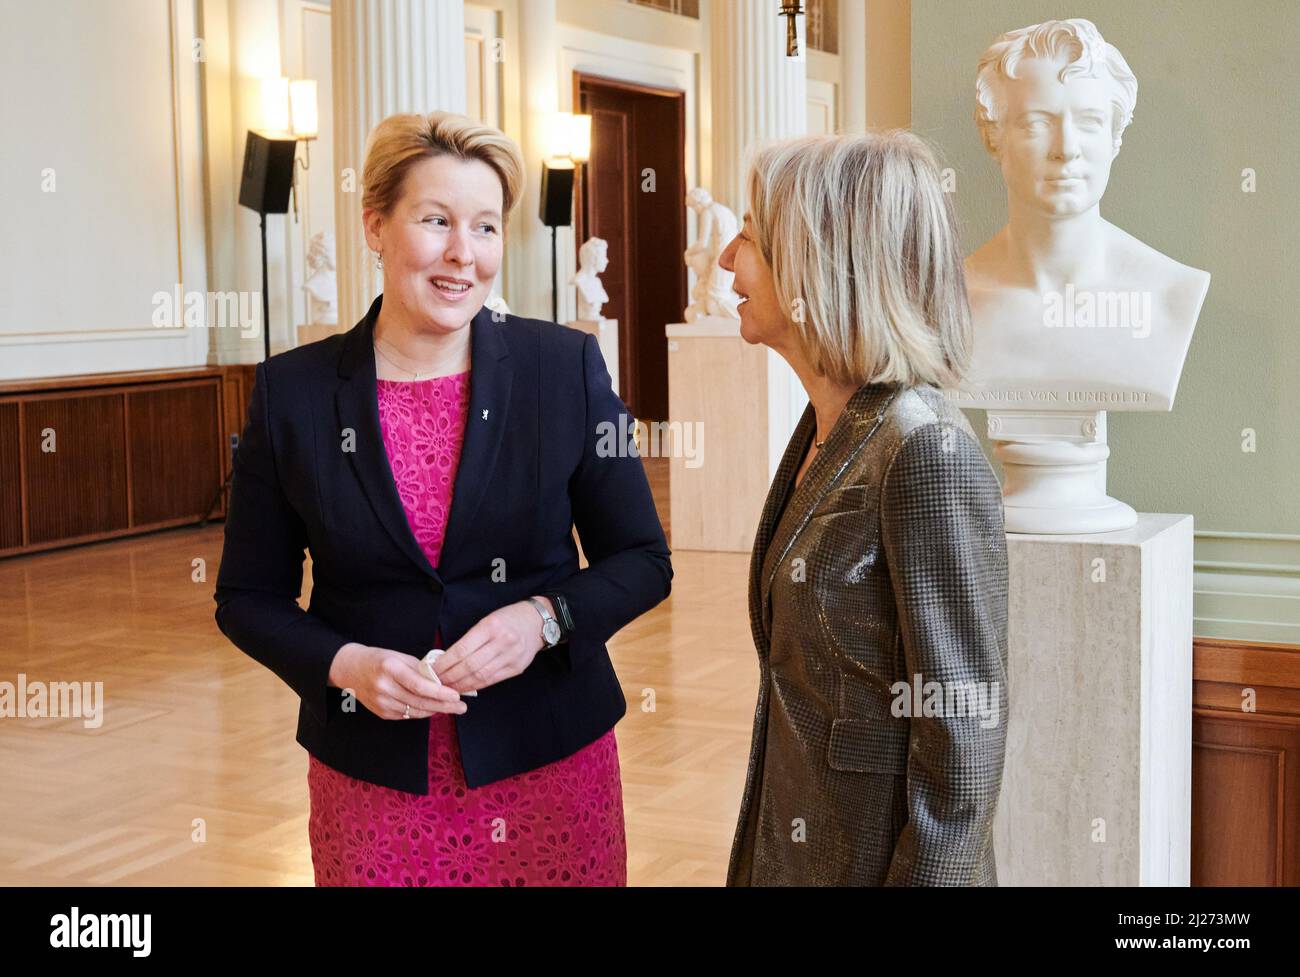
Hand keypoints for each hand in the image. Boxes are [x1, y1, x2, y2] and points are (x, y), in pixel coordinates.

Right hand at [328, 643, 466, 719]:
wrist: (350, 670)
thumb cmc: (379, 660)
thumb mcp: (400, 657)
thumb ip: (421, 669)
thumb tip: (444, 681)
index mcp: (390, 669)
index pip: (419, 686)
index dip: (440, 693)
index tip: (457, 695)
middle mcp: (384, 687)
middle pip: (420, 702)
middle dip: (444, 706)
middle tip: (462, 707)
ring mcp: (381, 703)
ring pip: (415, 712)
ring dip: (436, 710)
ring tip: (452, 708)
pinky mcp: (381, 713)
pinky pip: (407, 715)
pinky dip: (422, 712)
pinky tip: (433, 708)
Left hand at [434, 600, 549, 693]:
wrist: (537, 622)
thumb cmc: (508, 619)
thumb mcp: (487, 620)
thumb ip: (470, 639)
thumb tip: (447, 659)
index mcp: (491, 626)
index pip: (462, 649)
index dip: (445, 663)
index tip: (432, 669)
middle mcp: (502, 641)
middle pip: (470, 665)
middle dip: (450, 677)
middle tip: (436, 682)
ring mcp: (511, 656)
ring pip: (480, 676)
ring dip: (461, 684)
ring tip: (447, 688)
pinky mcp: (516, 668)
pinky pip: (492, 680)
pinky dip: (476, 686)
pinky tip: (465, 687)